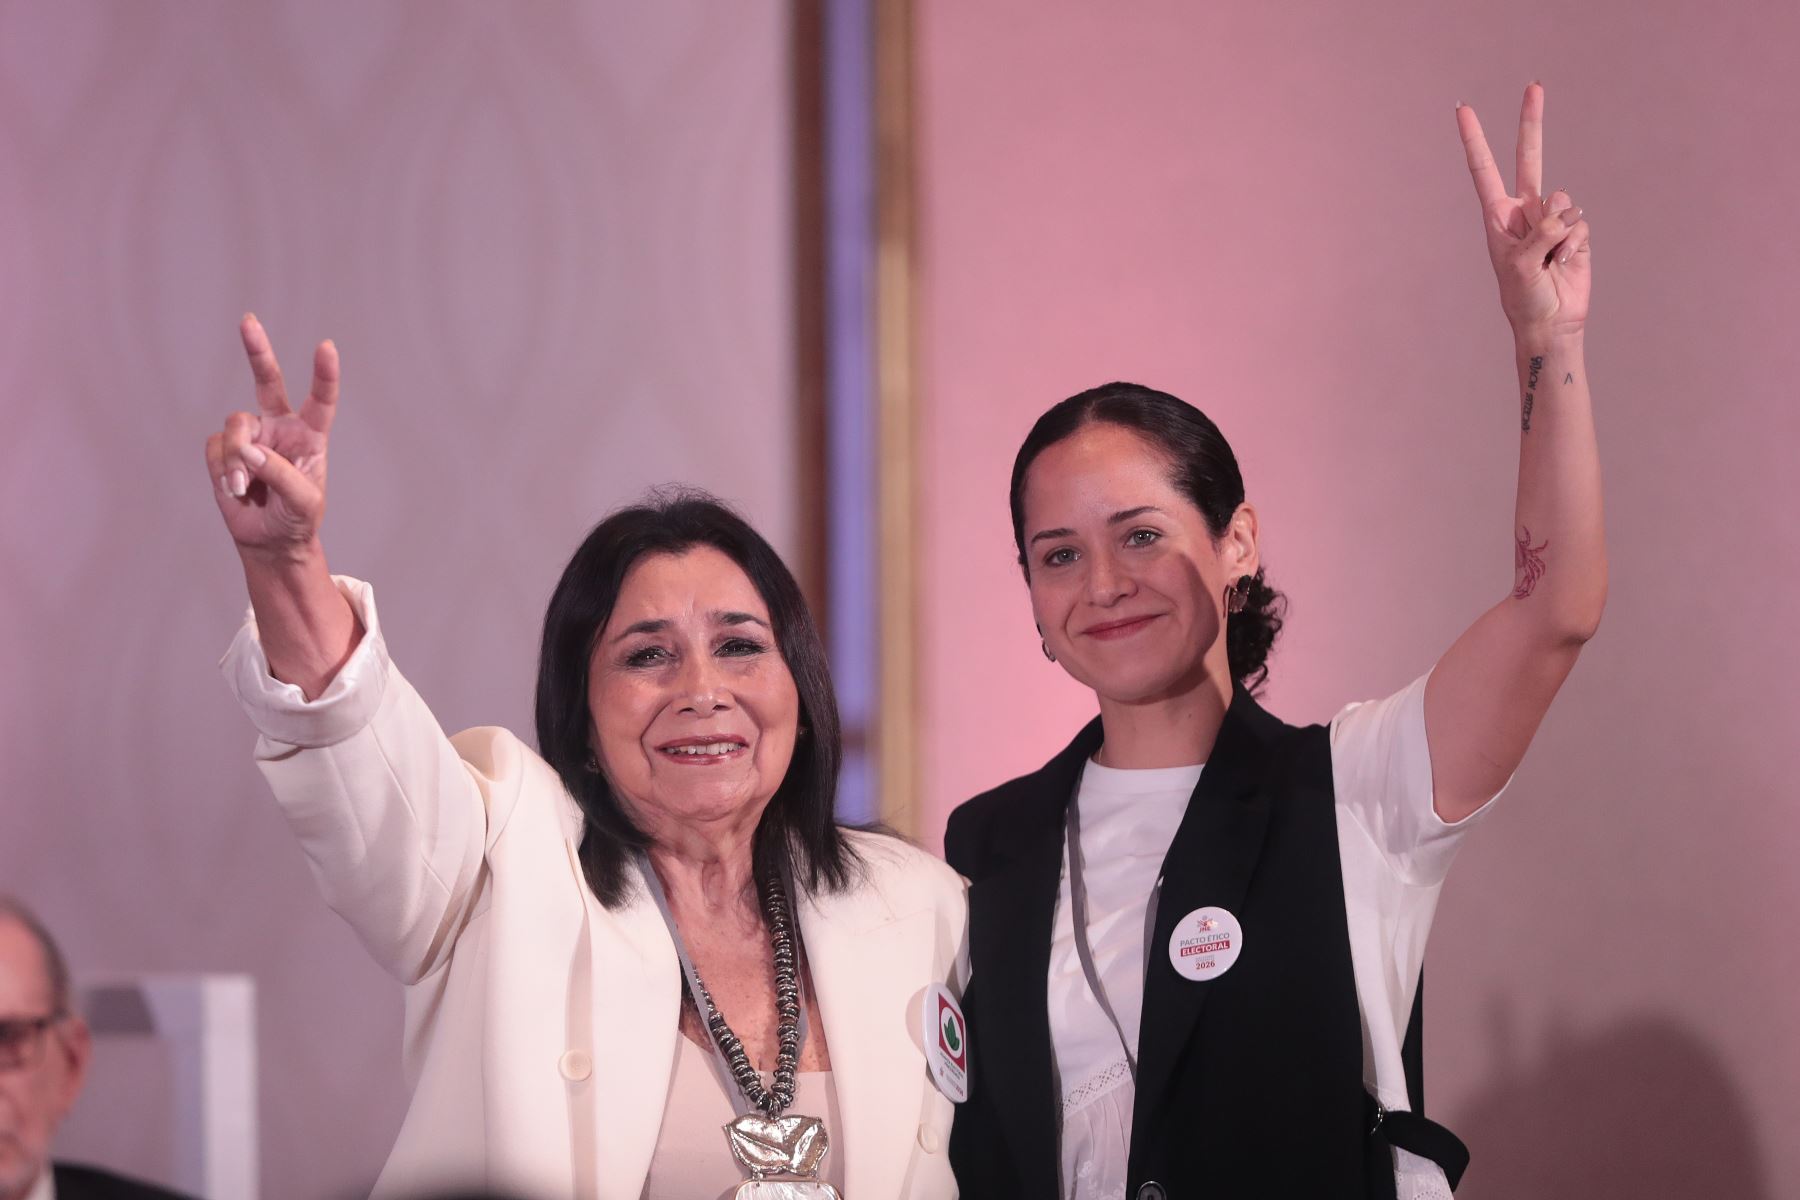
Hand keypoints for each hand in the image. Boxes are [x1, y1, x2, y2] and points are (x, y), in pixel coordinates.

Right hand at [204, 315, 338, 561]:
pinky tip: (236, 490)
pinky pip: (217, 448)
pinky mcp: (224, 449)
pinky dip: (223, 470)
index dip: (324, 374)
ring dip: (237, 459)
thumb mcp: (303, 501)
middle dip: (257, 350)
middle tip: (248, 321)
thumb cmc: (296, 518)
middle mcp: (279, 426)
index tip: (326, 347)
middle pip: (267, 381)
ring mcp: (250, 435)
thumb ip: (280, 473)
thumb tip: (249, 449)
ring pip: (236, 426)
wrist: (269, 540)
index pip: (320, 398)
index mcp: (310, 434)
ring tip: (246, 488)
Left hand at [1456, 84, 1590, 341]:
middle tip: (1534, 84)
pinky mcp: (1576, 231)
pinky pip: (1580, 224)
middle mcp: (1524, 211)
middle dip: (1531, 121)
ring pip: (1562, 201)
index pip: (1483, 170)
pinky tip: (1566, 263)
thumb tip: (1564, 209)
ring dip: (1559, 233)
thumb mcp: (1519, 264)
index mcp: (1498, 216)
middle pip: (1529, 158)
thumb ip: (1540, 231)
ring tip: (1550, 261)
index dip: (1474, 139)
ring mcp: (1552, 218)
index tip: (1463, 109)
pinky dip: (1575, 245)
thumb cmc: (1524, 297)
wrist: (1551, 322)